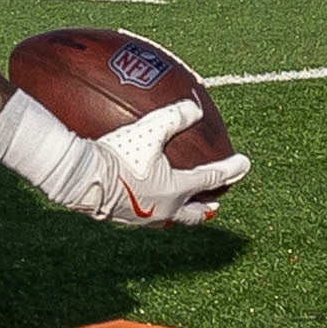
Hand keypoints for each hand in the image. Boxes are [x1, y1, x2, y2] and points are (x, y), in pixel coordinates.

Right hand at [0, 92, 247, 227]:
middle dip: (207, 207)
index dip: (231, 169)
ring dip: (183, 212)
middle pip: (194, 212)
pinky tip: (147, 203)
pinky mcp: (124, 219)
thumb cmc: (118, 155)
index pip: (212, 179)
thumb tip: (195, 108)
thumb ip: (174, 118)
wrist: (81, 180)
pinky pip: (149, 216)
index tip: (245, 164)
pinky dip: (158, 209)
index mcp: (177, 190)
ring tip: (184, 208)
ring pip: (171, 218)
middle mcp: (165, 209)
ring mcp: (144, 218)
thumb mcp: (149, 130)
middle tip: (217, 205)